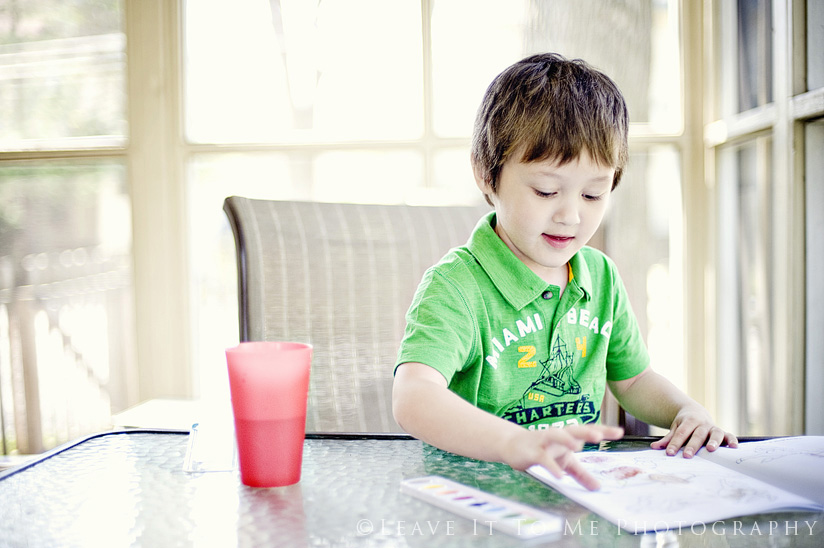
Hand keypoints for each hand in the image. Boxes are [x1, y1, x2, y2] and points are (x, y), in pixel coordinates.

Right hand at [502, 424, 623, 490]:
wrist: (512, 445)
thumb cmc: (543, 450)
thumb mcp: (565, 462)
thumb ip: (581, 474)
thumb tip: (598, 487)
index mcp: (568, 436)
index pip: (588, 431)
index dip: (604, 430)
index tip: (620, 432)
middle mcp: (558, 436)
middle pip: (573, 430)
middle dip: (586, 431)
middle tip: (599, 435)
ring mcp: (544, 442)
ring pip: (555, 436)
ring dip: (565, 440)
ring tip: (577, 447)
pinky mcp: (533, 452)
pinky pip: (543, 458)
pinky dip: (551, 466)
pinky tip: (558, 475)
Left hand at [650, 407, 737, 457]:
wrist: (695, 413)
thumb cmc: (684, 424)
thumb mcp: (675, 428)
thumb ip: (667, 439)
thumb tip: (654, 447)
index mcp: (689, 421)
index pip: (681, 433)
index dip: (675, 443)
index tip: (670, 453)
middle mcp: (702, 424)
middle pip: (697, 435)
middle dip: (692, 446)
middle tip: (687, 456)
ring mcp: (713, 428)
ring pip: (714, 433)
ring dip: (713, 441)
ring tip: (711, 449)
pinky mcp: (722, 432)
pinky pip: (729, 435)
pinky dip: (732, 440)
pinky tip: (734, 447)